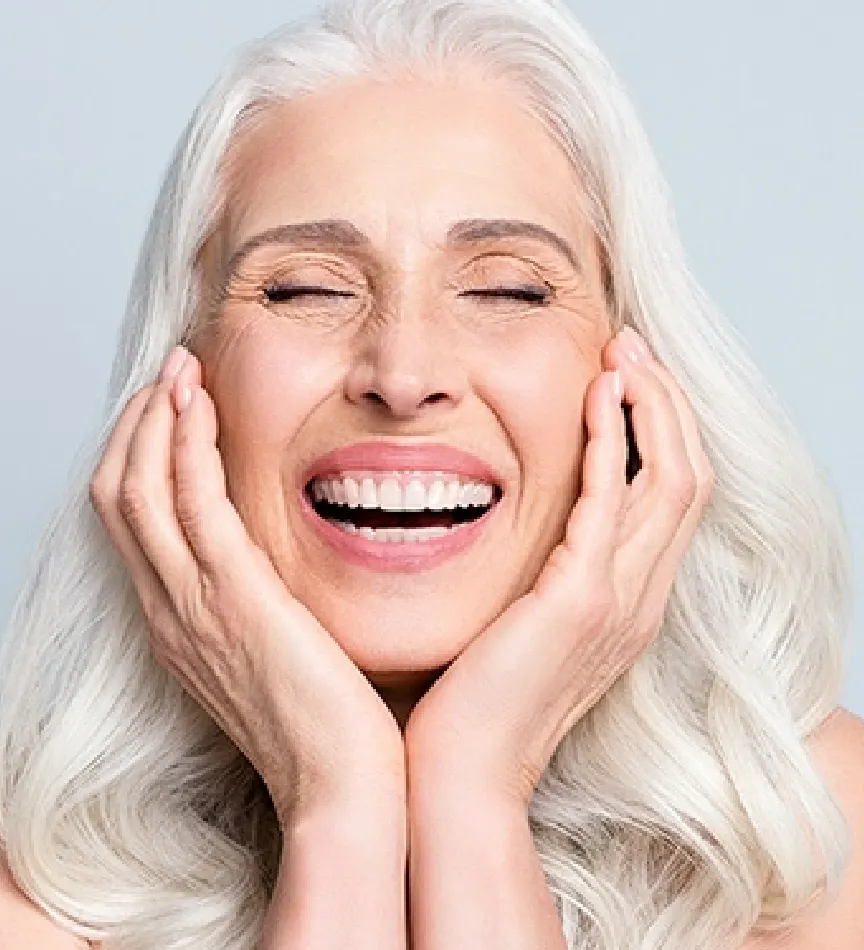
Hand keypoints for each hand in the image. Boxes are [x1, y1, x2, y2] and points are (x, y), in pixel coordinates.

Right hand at [90, 346, 404, 826]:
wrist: (339, 785)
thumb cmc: (323, 724)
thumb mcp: (273, 655)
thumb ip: (258, 607)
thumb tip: (272, 566)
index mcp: (179, 624)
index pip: (133, 523)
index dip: (142, 456)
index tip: (172, 409)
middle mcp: (170, 610)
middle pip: (119, 496)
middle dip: (138, 425)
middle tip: (170, 374)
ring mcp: (192, 605)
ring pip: (139, 490)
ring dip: (155, 420)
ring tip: (179, 370)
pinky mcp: (233, 599)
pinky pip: (190, 504)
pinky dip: (187, 447)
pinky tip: (201, 406)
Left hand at [404, 327, 713, 807]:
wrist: (462, 776)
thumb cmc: (477, 702)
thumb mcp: (523, 627)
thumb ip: (541, 577)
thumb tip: (524, 527)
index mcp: (628, 603)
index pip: (671, 498)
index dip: (661, 430)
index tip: (627, 377)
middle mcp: (640, 598)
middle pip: (689, 476)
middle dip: (667, 403)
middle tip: (632, 345)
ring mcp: (619, 601)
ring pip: (671, 479)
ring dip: (652, 406)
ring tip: (623, 352)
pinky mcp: (581, 600)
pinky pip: (613, 499)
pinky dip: (612, 439)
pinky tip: (597, 394)